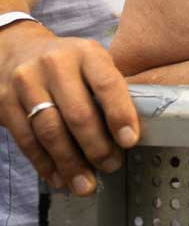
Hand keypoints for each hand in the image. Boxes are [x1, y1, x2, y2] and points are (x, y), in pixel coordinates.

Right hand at [0, 24, 137, 196]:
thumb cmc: (66, 62)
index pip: (107, 84)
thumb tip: (128, 133)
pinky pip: (26, 139)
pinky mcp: (4, 103)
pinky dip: (44, 163)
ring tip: (85, 183)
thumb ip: (107, 89)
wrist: (16, 50)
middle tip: (110, 166)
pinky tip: (58, 178)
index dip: (120, 115)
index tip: (130, 141)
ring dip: (70, 163)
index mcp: (86, 52)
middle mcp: (55, 65)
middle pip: (77, 113)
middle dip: (96, 146)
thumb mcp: (90, 61)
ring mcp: (26, 83)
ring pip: (50, 131)